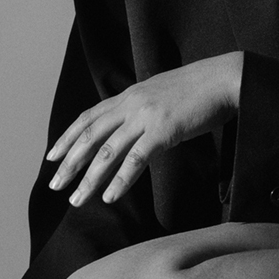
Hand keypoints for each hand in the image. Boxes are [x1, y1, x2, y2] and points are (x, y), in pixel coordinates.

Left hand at [47, 52, 243, 207]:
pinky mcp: (164, 130)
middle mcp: (131, 104)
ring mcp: (146, 117)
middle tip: (55, 185)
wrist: (226, 79)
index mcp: (130, 95)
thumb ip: (144, 108)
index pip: (89, 117)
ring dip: (89, 178)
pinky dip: (120, 180)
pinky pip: (136, 159)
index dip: (68, 137)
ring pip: (107, 151)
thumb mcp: (163, 94)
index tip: (52, 157)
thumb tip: (134, 125)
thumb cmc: (201, 90)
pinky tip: (110, 197)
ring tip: (77, 200)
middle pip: (90, 136)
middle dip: (69, 163)